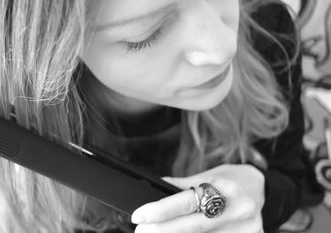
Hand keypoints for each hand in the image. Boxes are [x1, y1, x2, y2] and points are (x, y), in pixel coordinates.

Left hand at [131, 164, 264, 232]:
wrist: (261, 187)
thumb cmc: (231, 179)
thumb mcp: (208, 175)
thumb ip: (183, 185)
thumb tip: (155, 187)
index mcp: (224, 188)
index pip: (187, 201)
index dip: (160, 210)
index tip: (140, 216)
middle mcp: (236, 210)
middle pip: (192, 226)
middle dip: (162, 231)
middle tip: (141, 232)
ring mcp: (245, 229)